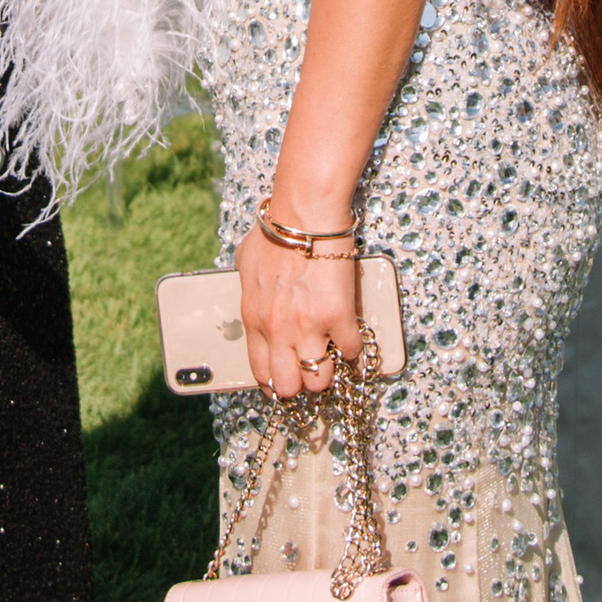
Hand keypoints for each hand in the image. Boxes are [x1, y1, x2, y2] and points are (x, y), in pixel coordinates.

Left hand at [237, 228, 361, 399]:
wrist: (304, 214)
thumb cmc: (276, 231)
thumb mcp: (245, 262)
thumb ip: (248, 286)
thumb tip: (253, 291)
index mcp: (254, 319)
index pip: (261, 372)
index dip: (275, 383)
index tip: (285, 381)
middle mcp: (278, 330)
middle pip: (289, 386)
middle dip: (300, 384)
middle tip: (309, 372)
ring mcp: (309, 327)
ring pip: (320, 380)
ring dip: (328, 372)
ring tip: (332, 361)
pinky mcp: (338, 316)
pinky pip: (352, 351)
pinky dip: (356, 353)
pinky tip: (356, 349)